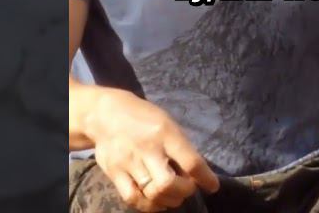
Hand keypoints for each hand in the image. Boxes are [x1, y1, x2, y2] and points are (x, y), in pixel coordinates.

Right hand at [86, 88, 220, 211]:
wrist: (106, 114)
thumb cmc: (144, 118)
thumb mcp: (167, 123)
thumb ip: (181, 146)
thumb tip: (197, 173)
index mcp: (165, 133)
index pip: (190, 162)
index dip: (205, 179)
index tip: (212, 186)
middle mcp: (147, 149)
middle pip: (168, 184)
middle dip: (184, 191)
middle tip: (187, 188)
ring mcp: (129, 162)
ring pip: (152, 193)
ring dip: (168, 200)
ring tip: (172, 196)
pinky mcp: (114, 173)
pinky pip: (133, 198)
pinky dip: (148, 205)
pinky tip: (155, 201)